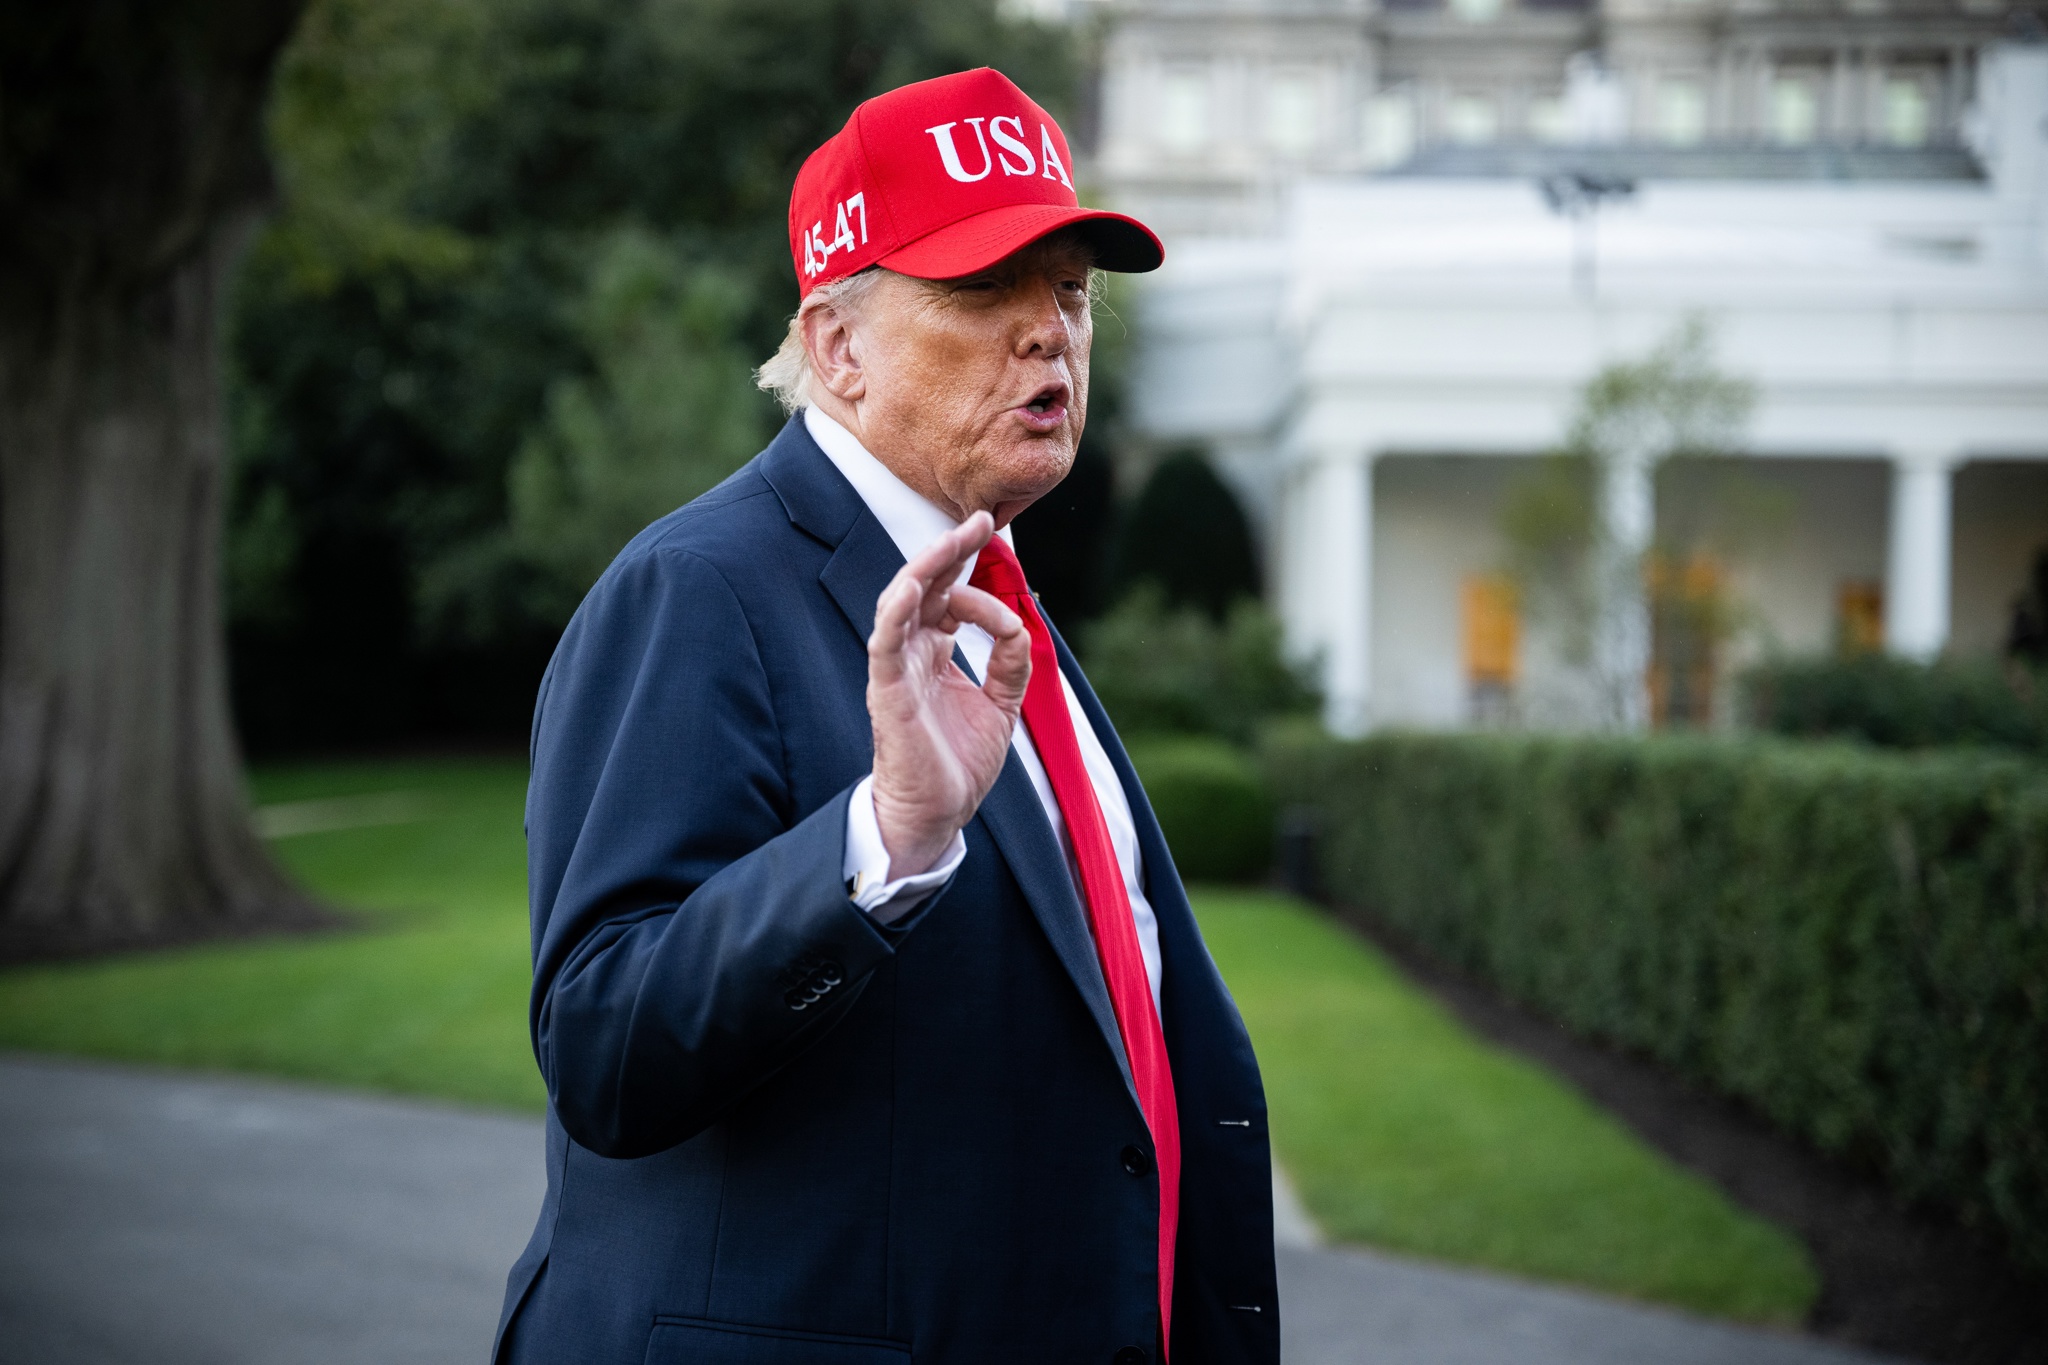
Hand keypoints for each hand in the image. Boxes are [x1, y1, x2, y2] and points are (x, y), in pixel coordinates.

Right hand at [866, 512, 1031, 877]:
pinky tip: (914, 586)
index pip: (949, 597)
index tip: (1004, 568)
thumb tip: (1018, 626)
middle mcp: (911, 654)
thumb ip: (1010, 664)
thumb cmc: (958, 764)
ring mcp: (896, 671)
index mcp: (933, 653)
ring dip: (926, 569)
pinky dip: (896, 614)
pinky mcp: (887, 692)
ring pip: (902, 604)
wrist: (938, 814)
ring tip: (952, 539)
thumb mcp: (1000, 706)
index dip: (973, 573)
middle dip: (950, 550)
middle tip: (980, 519)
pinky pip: (885, 644)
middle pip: (925, 588)